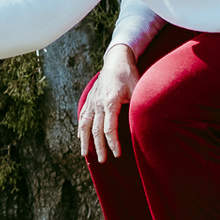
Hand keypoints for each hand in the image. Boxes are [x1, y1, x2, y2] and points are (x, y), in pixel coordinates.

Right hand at [78, 45, 139, 162]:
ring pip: (85, 125)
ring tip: (85, 154)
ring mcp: (92, 101)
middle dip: (99, 147)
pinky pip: (83, 117)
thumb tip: (140, 125)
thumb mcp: (137, 89)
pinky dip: (81, 129)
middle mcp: (98, 103)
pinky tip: (80, 137)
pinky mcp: (90, 99)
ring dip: (85, 141)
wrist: (116, 59)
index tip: (117, 154)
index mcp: (110, 102)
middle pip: (96, 130)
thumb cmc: (129, 75)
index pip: (109, 128)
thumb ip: (136, 107)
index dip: (112, 143)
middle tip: (103, 161)